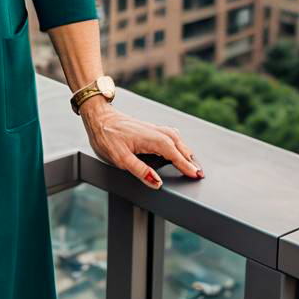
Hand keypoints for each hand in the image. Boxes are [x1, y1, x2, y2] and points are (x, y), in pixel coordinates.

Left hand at [78, 101, 203, 189]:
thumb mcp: (120, 158)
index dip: (186, 166)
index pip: (174, 155)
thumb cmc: (106, 136)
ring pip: (176, 139)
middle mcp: (156, 131)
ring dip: (186, 151)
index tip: (197, 175)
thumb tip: (157, 182)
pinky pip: (170, 135)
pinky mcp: (150, 128)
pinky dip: (178, 144)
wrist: (98, 116)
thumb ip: (140, 171)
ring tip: (192, 164)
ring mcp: (153, 128)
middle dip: (190, 159)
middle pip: (179, 145)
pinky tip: (178, 148)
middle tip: (200, 174)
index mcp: (152, 139)